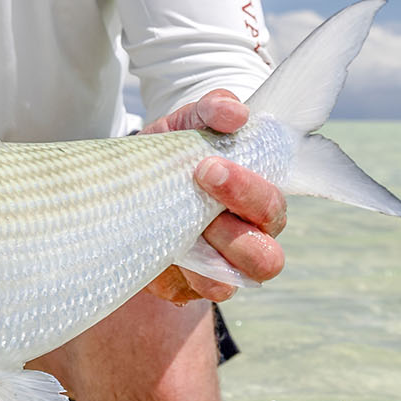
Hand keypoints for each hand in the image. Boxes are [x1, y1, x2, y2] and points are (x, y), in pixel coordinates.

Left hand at [139, 88, 285, 303]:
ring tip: (186, 220)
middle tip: (200, 176)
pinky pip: (213, 289)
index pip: (276, 195)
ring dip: (223, 242)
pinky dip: (192, 271)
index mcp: (256, 193)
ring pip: (255, 267)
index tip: (209, 162)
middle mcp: (252, 232)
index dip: (251, 184)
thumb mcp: (182, 128)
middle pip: (273, 235)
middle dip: (240, 204)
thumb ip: (209, 111)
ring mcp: (228, 263)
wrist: (123, 195)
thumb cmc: (167, 159)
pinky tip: (169, 251)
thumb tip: (235, 113)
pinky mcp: (198, 286)